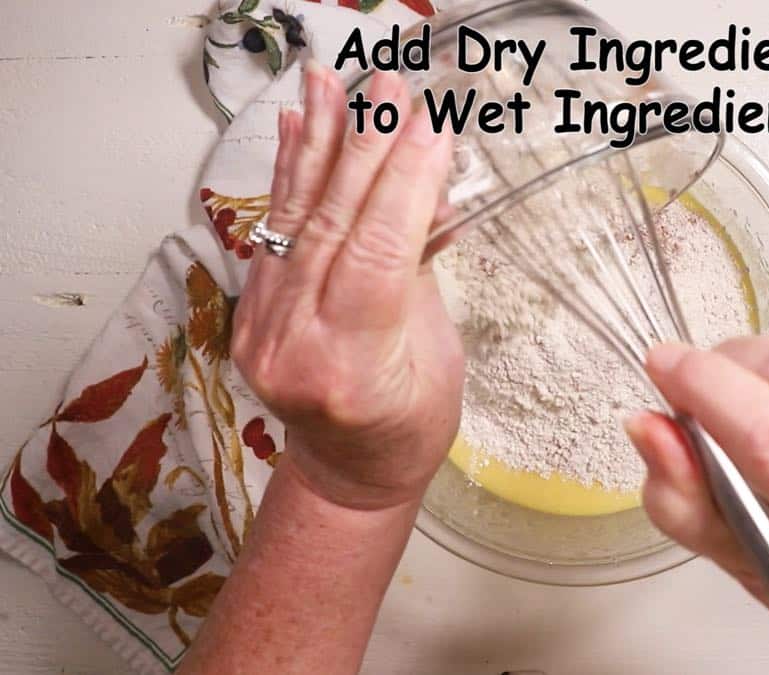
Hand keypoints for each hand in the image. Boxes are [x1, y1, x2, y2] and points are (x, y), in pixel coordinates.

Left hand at [232, 63, 461, 509]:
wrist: (349, 472)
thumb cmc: (411, 425)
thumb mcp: (438, 356)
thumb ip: (421, 271)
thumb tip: (427, 183)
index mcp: (353, 368)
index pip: (376, 254)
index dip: (404, 185)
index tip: (429, 127)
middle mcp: (295, 345)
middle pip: (332, 226)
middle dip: (364, 148)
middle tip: (388, 88)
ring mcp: (262, 328)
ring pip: (296, 221)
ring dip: (319, 144)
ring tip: (329, 83)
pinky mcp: (250, 312)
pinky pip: (274, 233)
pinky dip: (290, 175)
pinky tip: (299, 127)